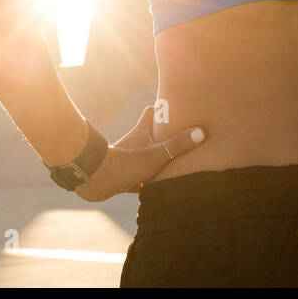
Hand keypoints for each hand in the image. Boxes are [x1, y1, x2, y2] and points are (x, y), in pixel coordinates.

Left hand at [74, 106, 206, 201]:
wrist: (96, 180)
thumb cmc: (126, 163)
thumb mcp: (157, 154)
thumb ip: (177, 145)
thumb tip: (201, 132)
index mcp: (141, 133)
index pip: (152, 113)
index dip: (162, 109)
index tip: (174, 108)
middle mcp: (134, 143)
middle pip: (150, 135)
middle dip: (163, 137)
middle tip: (180, 139)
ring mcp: (128, 160)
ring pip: (145, 157)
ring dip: (156, 160)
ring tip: (174, 166)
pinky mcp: (123, 176)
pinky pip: (139, 179)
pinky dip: (147, 183)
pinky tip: (156, 190)